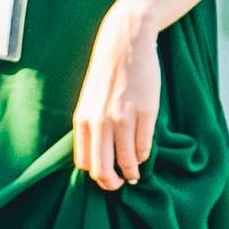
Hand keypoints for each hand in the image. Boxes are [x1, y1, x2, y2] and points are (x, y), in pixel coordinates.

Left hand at [73, 5, 159, 191]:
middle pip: (103, 170)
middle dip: (113, 184)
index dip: (97, 176)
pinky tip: (143, 153)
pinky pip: (144, 147)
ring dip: (133, 173)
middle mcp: (100, 122)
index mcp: (82, 120)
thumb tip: (99, 157)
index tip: (107, 178)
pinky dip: (144, 155)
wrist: (125, 43)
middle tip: (121, 184)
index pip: (85, 163)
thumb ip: (91, 126)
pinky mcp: (145, 113)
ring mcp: (123, 118)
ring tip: (136, 174)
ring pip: (126, 161)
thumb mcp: (89, 101)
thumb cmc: (108, 74)